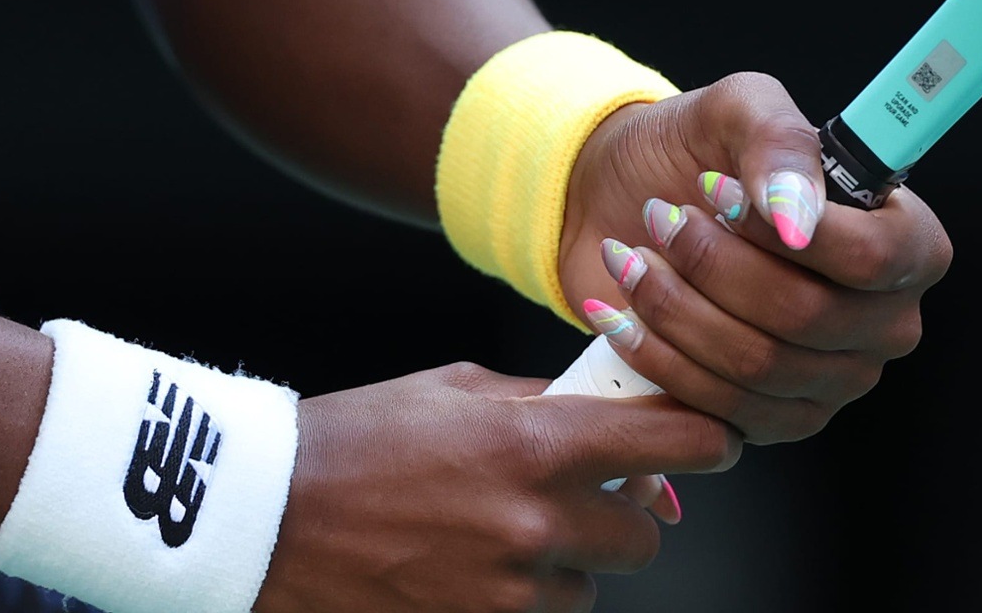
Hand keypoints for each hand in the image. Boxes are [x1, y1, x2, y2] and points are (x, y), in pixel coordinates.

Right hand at [253, 363, 739, 612]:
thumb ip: (542, 401)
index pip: (673, 444)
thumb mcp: (453, 389)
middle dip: (626, 508)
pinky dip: (530, 592)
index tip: (712, 440)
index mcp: (533, 442)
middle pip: (646, 531)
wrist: (270, 518)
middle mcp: (536, 522)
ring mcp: (512, 589)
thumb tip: (611, 420)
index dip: (706, 439)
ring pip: (595, 581)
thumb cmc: (356, 440)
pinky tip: (477, 560)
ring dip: (571, 556)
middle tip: (582, 489)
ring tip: (502, 526)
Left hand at [559, 72, 952, 443]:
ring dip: (673, 305)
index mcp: (904, 243)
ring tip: (631, 256)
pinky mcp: (765, 418)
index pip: (876, 257)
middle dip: (711, 263)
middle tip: (661, 217)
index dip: (787, 231)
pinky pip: (715, 407)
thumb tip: (797, 217)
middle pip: (805, 315)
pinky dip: (653, 355)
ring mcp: (827, 380)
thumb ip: (779, 143)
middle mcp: (879, 321)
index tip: (711, 190)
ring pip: (754, 363)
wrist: (619, 201)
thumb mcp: (737, 110)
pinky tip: (618, 309)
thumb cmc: (693, 153)